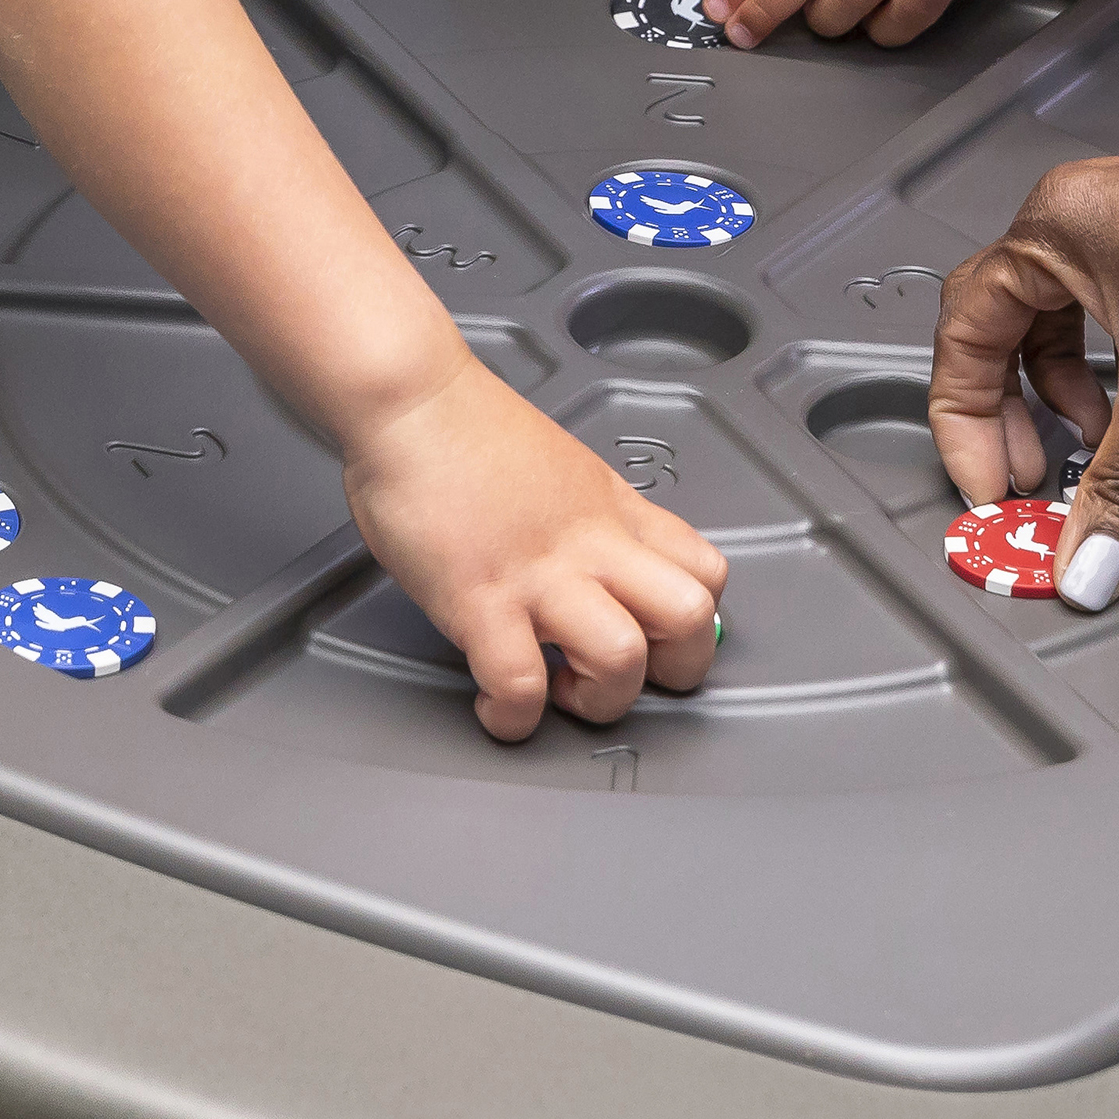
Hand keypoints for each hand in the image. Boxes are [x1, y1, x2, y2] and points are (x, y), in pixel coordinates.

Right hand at [342, 355, 727, 738]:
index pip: (706, 571)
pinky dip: (512, 718)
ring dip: (597, 700)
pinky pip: (519, 685)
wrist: (412, 399)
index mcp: (614, 512)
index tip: (661, 640)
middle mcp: (591, 544)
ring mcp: (540, 574)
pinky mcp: (479, 599)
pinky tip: (496, 709)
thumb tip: (598, 563)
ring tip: (559, 691)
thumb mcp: (566, 468)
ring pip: (622, 658)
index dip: (696, 621)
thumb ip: (593, 518)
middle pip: (690, 620)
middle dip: (671, 672)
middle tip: (623, 675)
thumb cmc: (468, 431)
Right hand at [928, 147, 1118, 612]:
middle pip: (1008, 334)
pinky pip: (1117, 334)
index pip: (968, 329)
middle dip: (1014, 417)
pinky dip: (1117, 386)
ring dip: (1070, 406)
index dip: (968, 420)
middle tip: (1030, 481)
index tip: (991, 487)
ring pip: (1064, 336)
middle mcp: (1084, 225)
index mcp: (1053, 227)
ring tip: (1093, 454)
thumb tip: (1086, 557)